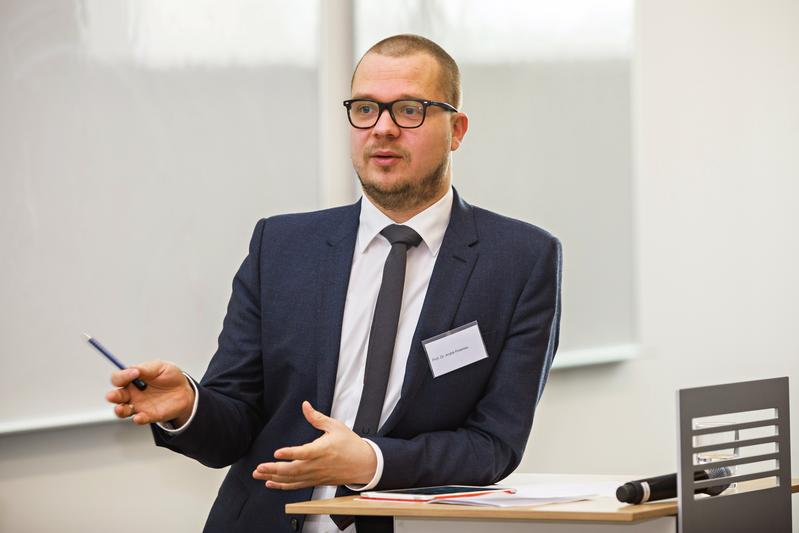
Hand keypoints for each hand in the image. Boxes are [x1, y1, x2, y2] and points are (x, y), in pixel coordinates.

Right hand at [105, 360, 194, 425]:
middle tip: (112, 396)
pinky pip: (140, 419)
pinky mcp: (148, 415)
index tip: (135, 373)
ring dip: (119, 411)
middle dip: (112, 396)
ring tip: (120, 409)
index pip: (118, 378)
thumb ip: (146, 368)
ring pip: (123, 410)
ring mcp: (139, 406)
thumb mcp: (160, 367)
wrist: (184, 391)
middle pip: (116, 396)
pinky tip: (138, 417)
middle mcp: (132, 393)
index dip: (122, 376)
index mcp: (132, 379)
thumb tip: (133, 369)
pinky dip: (138, 419)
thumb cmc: (170, 377)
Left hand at [252, 401, 376, 489]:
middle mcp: (318, 465)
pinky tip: (271, 483)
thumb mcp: (335, 426)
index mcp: (323, 450)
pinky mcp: (316, 481)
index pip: (304, 453)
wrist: (364, 464)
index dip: (290, 453)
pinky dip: (283, 486)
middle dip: (274, 469)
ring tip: (258, 474)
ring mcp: (316, 475)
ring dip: (274, 478)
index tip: (277, 452)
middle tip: (258, 468)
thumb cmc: (350, 444)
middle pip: (293, 470)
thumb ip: (317, 418)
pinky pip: (296, 485)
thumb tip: (305, 405)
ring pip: (292, 480)